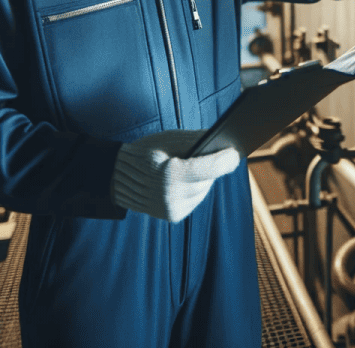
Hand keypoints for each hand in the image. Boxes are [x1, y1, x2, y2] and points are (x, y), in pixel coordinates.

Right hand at [111, 129, 239, 221]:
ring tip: (197, 165)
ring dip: (205, 178)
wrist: (118, 176)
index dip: (224, 160)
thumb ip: (197, 140)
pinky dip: (196, 188)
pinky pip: (196, 198)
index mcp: (169, 174)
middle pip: (209, 179)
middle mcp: (171, 196)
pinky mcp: (173, 216)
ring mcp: (171, 209)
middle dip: (214, 165)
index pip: (207, 169)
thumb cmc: (147, 151)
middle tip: (217, 152)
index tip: (236, 152)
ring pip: (205, 190)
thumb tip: (226, 141)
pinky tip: (187, 179)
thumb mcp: (170, 139)